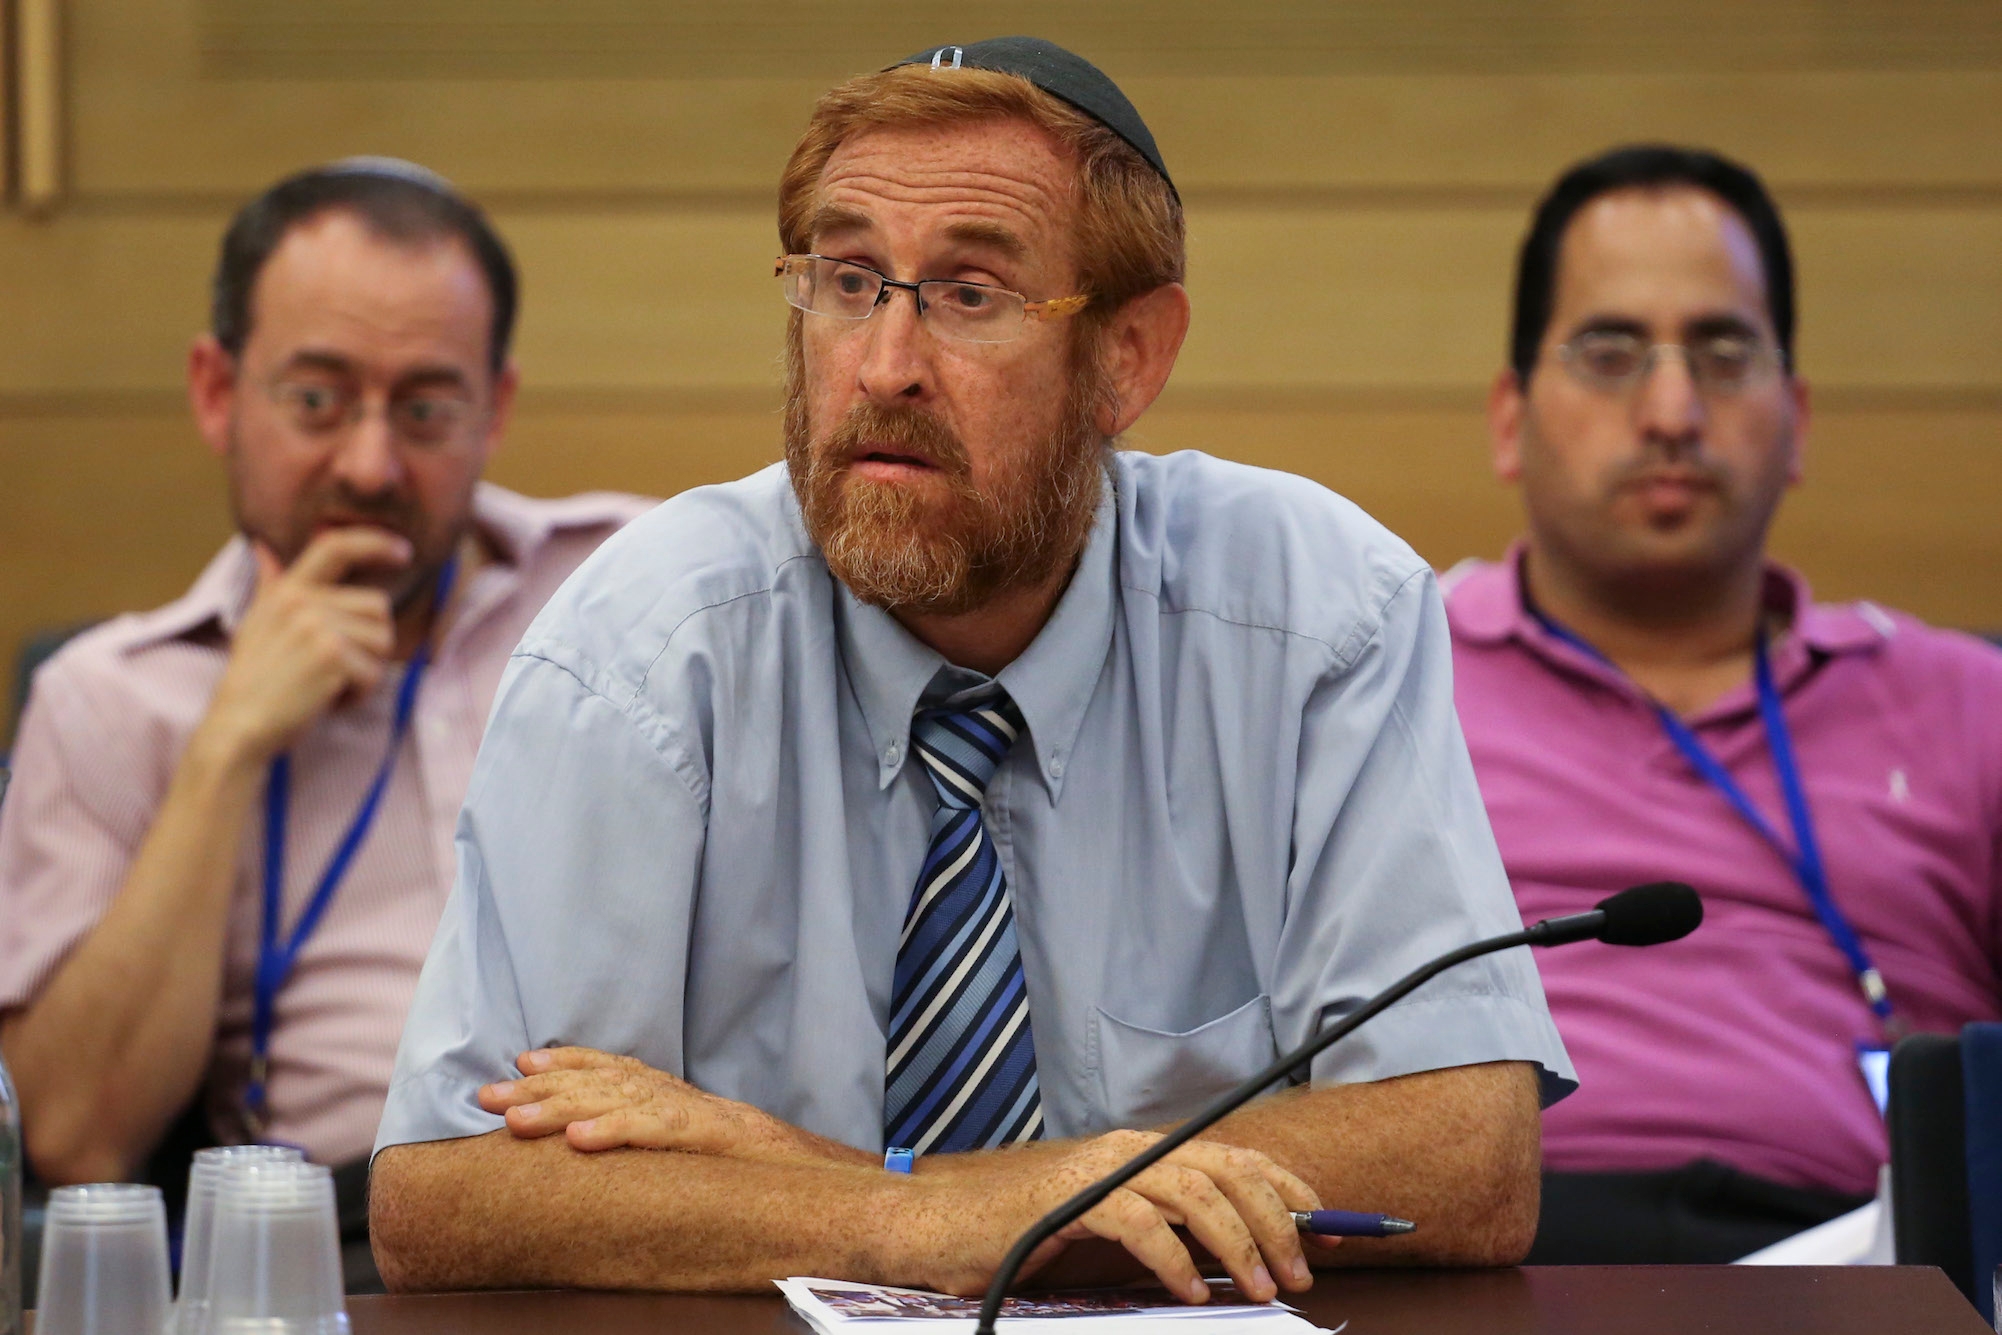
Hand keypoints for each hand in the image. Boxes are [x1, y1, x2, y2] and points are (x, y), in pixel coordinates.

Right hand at [199, 528, 410, 762]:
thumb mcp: (256, 623)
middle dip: (370, 643)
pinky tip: (327, 700)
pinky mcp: (331, 656)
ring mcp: (317, 626)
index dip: (375, 542)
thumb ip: (269, 585)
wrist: (238, 725)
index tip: (403, 550)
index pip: (335, 547)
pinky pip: (375, 673)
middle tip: (334, 668)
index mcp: (287, 590)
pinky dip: (358, 695)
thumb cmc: (254, 679)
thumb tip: (262, 548)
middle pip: (379, 607)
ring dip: (365, 671)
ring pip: (383, 641)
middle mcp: (302, 601)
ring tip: (327, 683)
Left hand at [479, 1048, 866, 1167]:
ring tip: (513, 1120)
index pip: (617, 1069)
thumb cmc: (764, 1175)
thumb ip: (666, 1139)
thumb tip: (609, 1144)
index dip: (569, 1063)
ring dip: (561, 1107)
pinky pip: (659, 1132)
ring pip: (620, 1101)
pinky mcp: (714, 1138)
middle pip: (604, 1080)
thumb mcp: (706, 1151)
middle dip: (540, 1087)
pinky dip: (616, 1132)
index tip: (521, 1064)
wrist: (830, 1179)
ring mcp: (698, 1115)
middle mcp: (684, 1098)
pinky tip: (577, 1140)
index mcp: (681, 1100)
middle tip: (484, 1095)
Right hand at [912, 1129, 1327, 1305]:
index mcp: (1146, 1152)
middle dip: (1276, 1221)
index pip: (1235, 1157)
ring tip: (1260, 1288)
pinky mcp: (1071, 1200)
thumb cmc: (1029, 1231)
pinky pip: (1138, 1223)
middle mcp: (1130, 1150)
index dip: (1289, 1187)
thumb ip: (1170, 1229)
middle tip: (1301, 1271)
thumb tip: (1240, 1254)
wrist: (946, 1226)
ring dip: (1236, 1243)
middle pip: (1225, 1171)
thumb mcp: (1115, 1226)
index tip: (1330, 1226)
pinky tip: (1191, 1289)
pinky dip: (1173, 1258)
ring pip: (1192, 1192)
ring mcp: (1101, 1171)